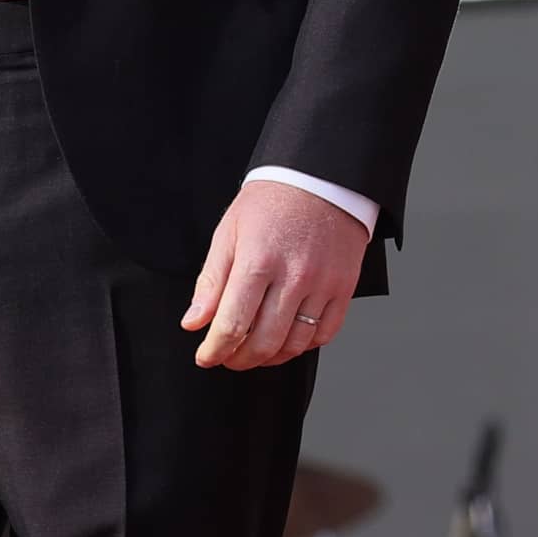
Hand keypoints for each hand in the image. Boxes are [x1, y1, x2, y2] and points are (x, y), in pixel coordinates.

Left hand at [182, 180, 367, 370]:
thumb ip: (211, 281)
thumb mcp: (230, 232)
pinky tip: (287, 337)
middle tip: (228, 356)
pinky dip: (303, 345)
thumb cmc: (272, 201)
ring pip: (294, 344)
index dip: (215, 350)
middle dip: (238, 359)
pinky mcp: (344, 286)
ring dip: (269, 357)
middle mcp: (293, 275)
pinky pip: (325, 334)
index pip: (232, 325)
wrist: (319, 177)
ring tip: (255, 349)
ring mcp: (322, 283)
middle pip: (263, 342)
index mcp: (258, 260)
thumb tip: (193, 322)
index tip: (206, 356)